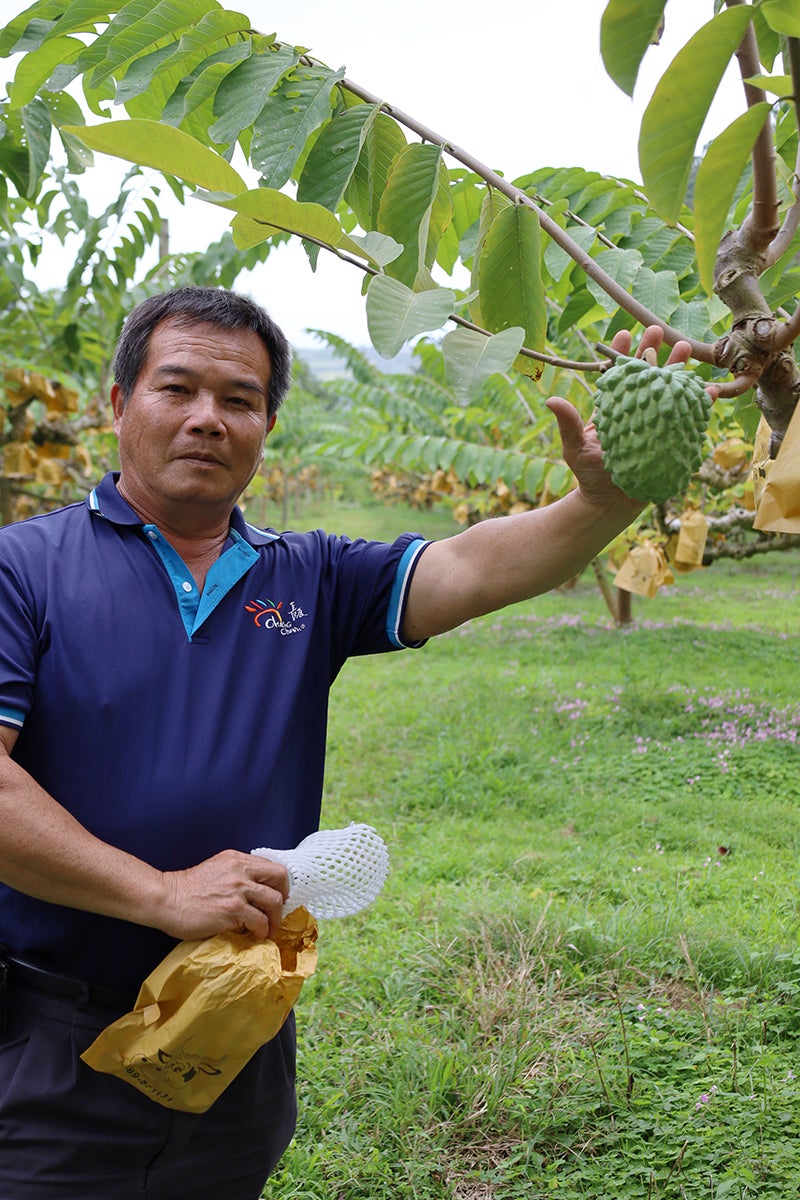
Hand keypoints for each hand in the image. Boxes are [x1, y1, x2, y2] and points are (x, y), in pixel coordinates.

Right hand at [157, 849, 289, 941]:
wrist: (166, 900)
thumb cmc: (187, 889)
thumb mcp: (217, 870)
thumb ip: (236, 874)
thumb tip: (256, 891)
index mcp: (237, 859)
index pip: (272, 866)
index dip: (279, 884)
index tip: (276, 897)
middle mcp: (241, 869)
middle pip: (280, 879)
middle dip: (283, 899)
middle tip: (275, 914)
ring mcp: (238, 889)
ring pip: (274, 902)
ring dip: (274, 920)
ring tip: (266, 930)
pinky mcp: (233, 909)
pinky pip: (260, 921)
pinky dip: (261, 931)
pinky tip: (253, 935)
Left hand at [546, 325, 713, 506]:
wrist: (610, 504)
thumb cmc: (589, 475)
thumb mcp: (575, 448)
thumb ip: (568, 423)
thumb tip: (552, 400)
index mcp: (611, 407)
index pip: (615, 374)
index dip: (620, 353)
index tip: (625, 333)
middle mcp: (633, 409)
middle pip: (644, 375)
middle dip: (651, 351)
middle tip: (657, 329)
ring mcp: (652, 421)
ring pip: (666, 389)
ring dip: (676, 368)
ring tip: (684, 346)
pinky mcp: (668, 436)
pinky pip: (686, 416)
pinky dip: (698, 403)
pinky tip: (709, 388)